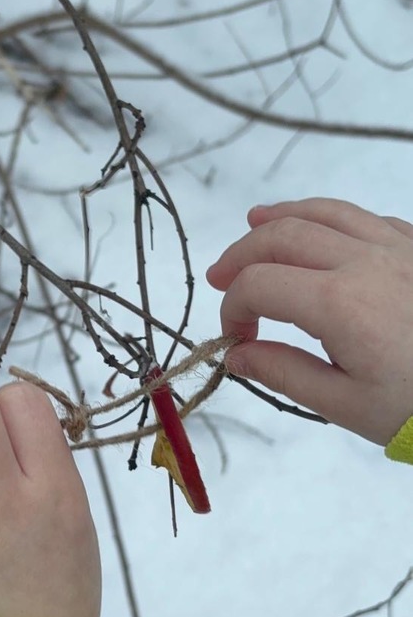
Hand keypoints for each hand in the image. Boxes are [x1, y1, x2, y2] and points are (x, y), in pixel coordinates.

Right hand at [206, 198, 412, 446]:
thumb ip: (284, 374)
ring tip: (255, 221)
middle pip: (282, 235)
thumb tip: (238, 355)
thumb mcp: (347, 404)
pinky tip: (320, 232)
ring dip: (282, 217)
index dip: (232, 308)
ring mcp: (395, 247)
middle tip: (221, 278)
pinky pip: (364, 217)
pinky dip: (329, 218)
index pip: (258, 285)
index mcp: (339, 304)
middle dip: (241, 254)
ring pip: (325, 211)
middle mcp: (363, 262)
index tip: (235, 339)